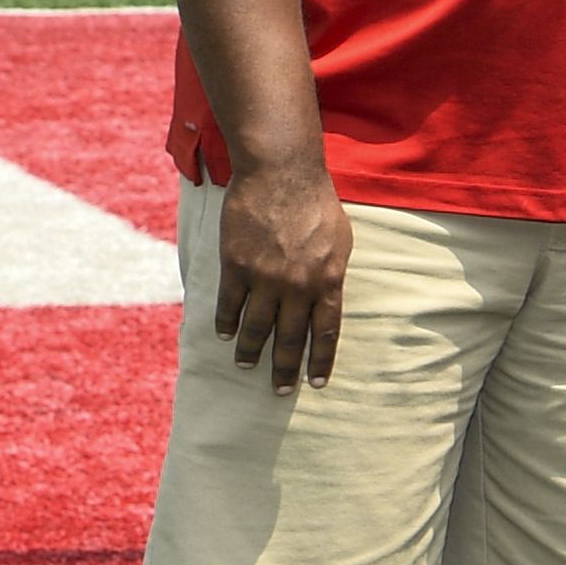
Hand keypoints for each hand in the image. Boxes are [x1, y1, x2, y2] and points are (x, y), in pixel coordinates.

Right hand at [213, 155, 348, 393]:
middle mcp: (298, 285)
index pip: (326, 331)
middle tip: (280, 391)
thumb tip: (328, 299)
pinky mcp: (236, 264)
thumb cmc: (317, 203)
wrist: (282, 173)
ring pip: (256, 326)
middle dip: (285, 368)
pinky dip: (226, 323)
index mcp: (328, 279)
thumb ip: (332, 273)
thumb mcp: (340, 240)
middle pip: (291, 337)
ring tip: (246, 366)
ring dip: (250, 351)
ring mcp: (265, 276)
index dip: (320, 360)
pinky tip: (225, 336)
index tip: (316, 383)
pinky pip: (229, 304)